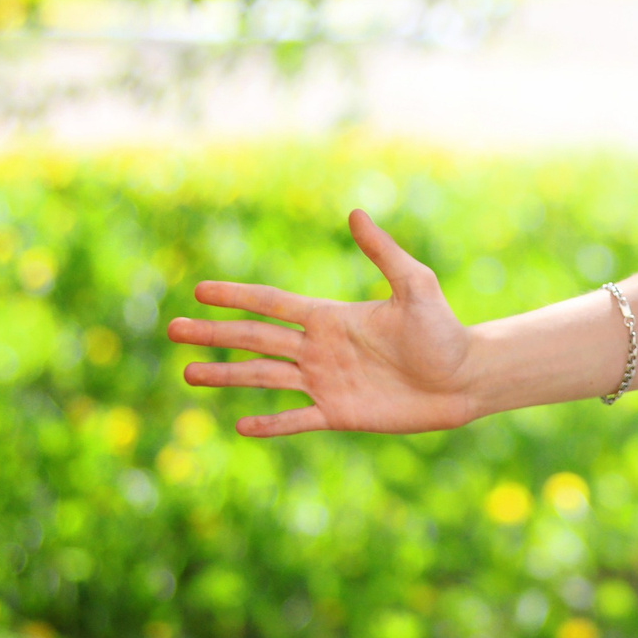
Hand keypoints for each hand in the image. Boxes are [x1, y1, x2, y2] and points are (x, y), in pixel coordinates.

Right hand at [167, 209, 476, 436]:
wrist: (465, 377)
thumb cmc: (444, 329)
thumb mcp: (414, 285)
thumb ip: (383, 252)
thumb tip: (355, 212)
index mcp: (331, 316)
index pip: (272, 303)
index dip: (236, 296)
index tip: (199, 291)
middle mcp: (319, 348)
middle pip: (256, 339)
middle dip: (215, 333)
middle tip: (172, 329)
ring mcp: (325, 382)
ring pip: (264, 377)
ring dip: (226, 375)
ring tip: (188, 372)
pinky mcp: (339, 413)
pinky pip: (295, 419)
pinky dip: (269, 424)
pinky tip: (238, 425)